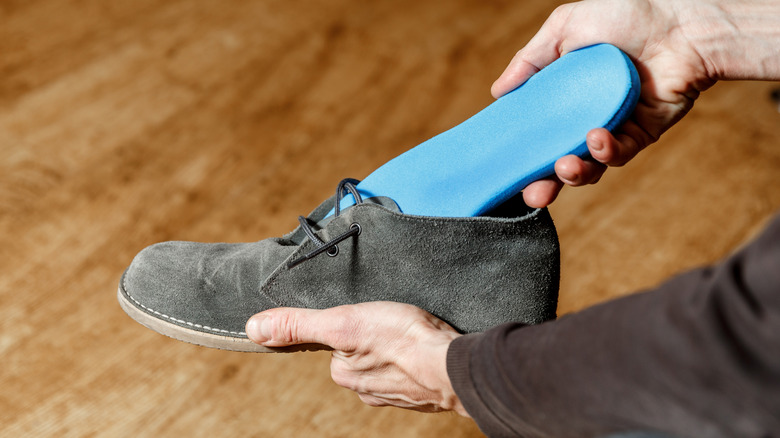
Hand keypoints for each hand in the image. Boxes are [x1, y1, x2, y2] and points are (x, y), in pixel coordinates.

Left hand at [246, 302, 467, 415]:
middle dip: (372, 335)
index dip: (349, 323)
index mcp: (344, 372)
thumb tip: (254, 328)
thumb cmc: (404, 340)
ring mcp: (396, 392)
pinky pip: (412, 368)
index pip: (335, 342)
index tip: (369, 315)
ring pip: (386, 360)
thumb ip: (299, 326)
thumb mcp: (344, 322)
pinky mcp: (423, 391)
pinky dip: (416, 357)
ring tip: (409, 332)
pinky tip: (425, 346)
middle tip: (391, 319)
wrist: (457, 365)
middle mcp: (366, 388)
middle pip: (360, 351)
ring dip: (395, 347)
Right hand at [496, 0, 715, 207]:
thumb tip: (497, 93)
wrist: (679, 20)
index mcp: (565, 97)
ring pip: (591, 166)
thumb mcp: (564, 29)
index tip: (507, 168)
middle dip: (545, 184)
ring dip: (575, 173)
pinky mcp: (643, 134)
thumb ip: (529, 61)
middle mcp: (586, 116)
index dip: (523, 153)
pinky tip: (597, 138)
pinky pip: (620, 153)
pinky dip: (606, 151)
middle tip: (532, 194)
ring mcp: (614, 127)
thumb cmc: (624, 14)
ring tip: (563, 167)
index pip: (539, 133)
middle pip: (560, 160)